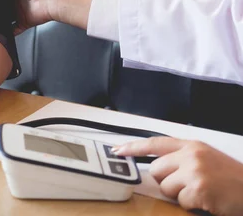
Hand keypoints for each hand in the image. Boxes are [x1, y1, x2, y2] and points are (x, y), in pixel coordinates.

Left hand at [114, 137, 242, 215]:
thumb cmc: (231, 178)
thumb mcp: (206, 158)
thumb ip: (181, 158)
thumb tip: (156, 168)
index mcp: (191, 145)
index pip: (155, 143)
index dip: (133, 147)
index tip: (117, 151)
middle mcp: (191, 155)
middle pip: (156, 171)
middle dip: (167, 182)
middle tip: (188, 185)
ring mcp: (194, 171)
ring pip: (166, 187)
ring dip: (179, 195)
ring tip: (201, 192)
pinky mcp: (198, 188)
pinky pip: (180, 201)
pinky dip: (191, 205)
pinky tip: (207, 200)